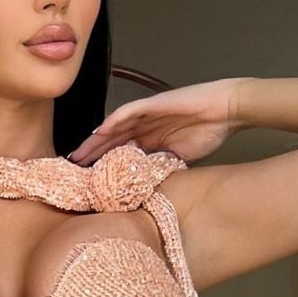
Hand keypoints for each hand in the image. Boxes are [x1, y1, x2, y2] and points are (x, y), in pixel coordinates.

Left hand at [68, 79, 243, 167]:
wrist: (225, 111)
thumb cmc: (208, 132)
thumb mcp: (180, 160)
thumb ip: (163, 170)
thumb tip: (150, 192)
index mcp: (149, 139)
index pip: (120, 154)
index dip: (104, 167)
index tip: (89, 183)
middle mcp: (143, 127)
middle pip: (110, 142)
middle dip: (91, 156)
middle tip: (72, 171)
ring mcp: (146, 114)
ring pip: (114, 128)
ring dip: (95, 141)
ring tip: (78, 154)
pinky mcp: (153, 104)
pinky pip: (128, 112)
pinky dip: (113, 121)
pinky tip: (99, 131)